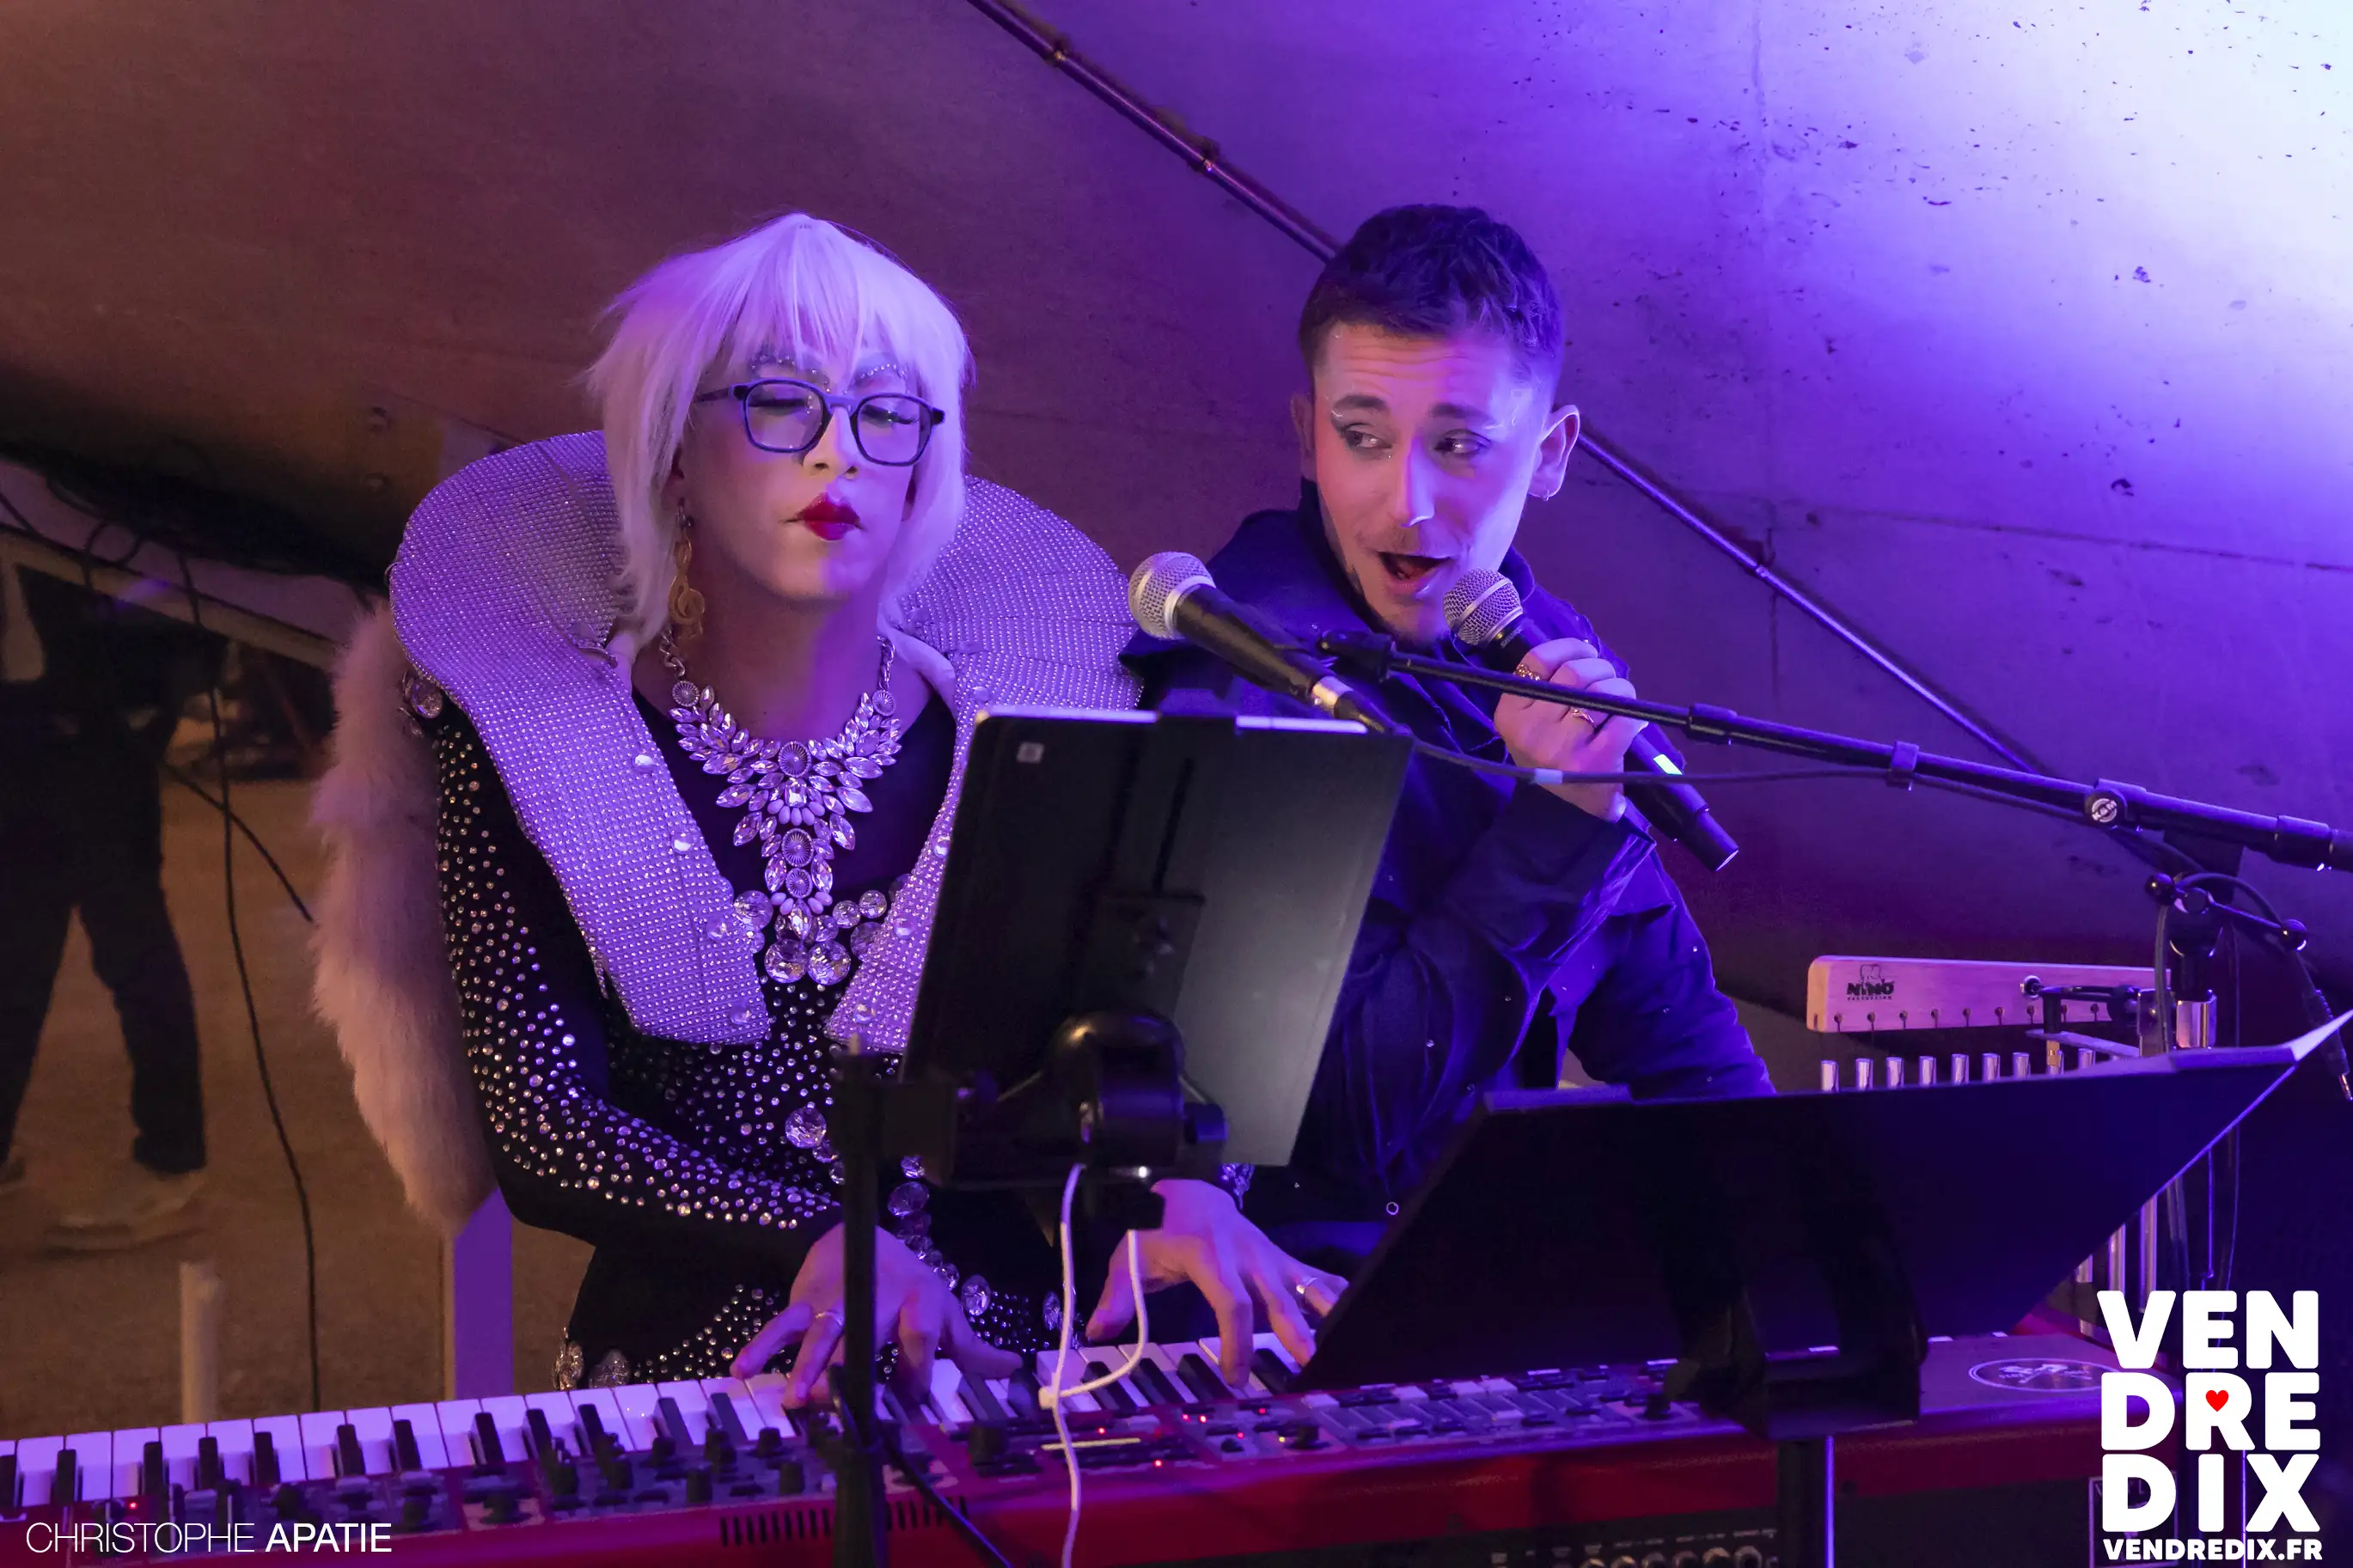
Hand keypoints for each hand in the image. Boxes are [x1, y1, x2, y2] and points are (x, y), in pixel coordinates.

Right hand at [730, 1224, 1019, 1407]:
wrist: (855, 1236)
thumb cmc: (906, 1285)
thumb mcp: (942, 1310)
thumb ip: (971, 1347)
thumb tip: (1012, 1367)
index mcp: (918, 1302)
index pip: (920, 1340)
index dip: (915, 1371)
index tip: (906, 1403)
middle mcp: (877, 1300)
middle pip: (866, 1336)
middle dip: (853, 1370)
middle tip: (842, 1405)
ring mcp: (837, 1301)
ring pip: (821, 1335)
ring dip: (807, 1367)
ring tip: (796, 1399)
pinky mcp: (805, 1303)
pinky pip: (780, 1325)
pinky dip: (760, 1347)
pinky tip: (741, 1370)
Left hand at [1084, 1179, 1339, 1385]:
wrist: (1188, 1192)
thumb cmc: (1156, 1231)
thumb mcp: (1129, 1258)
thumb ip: (1117, 1297)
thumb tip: (1096, 1332)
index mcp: (1208, 1255)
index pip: (1229, 1301)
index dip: (1235, 1340)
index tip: (1235, 1377)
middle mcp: (1245, 1255)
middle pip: (1275, 1297)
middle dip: (1293, 1330)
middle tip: (1309, 1363)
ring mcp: (1268, 1256)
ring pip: (1303, 1283)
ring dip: (1326, 1312)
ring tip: (1348, 1342)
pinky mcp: (1280, 1259)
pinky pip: (1313, 1276)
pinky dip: (1336, 1293)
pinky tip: (1357, 1313)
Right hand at [1492, 636, 1646, 819]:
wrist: (1562, 816)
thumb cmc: (1550, 760)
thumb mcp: (1530, 725)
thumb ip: (1546, 688)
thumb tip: (1585, 652)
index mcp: (1509, 715)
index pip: (1537, 661)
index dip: (1568, 647)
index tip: (1585, 651)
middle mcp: (1530, 730)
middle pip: (1574, 672)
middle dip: (1600, 668)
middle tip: (1609, 679)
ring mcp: (1561, 748)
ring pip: (1601, 692)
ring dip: (1620, 687)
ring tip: (1622, 697)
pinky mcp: (1594, 762)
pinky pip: (1624, 718)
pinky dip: (1633, 714)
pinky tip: (1631, 719)